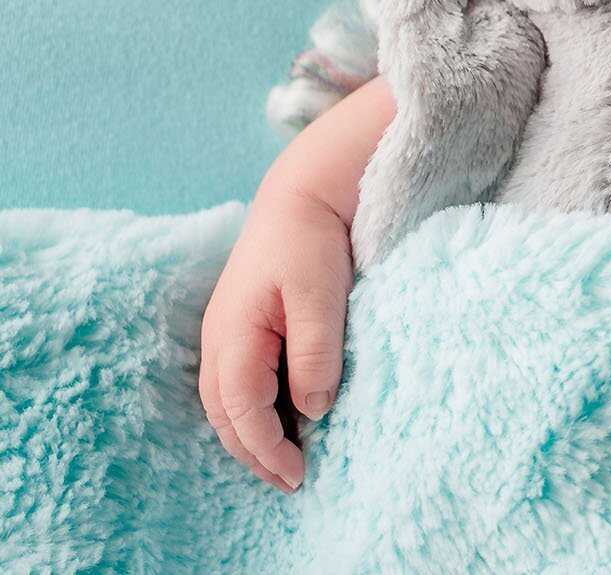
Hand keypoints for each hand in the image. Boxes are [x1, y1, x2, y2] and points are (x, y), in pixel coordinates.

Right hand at [197, 182, 351, 491]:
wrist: (300, 197)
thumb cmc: (311, 242)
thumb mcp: (321, 297)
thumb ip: (315, 354)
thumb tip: (314, 409)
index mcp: (234, 336)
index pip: (242, 412)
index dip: (268, 449)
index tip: (298, 475)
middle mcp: (219, 342)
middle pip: (225, 416)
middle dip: (254, 454)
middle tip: (291, 482)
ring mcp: (224, 335)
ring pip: (225, 404)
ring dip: (249, 436)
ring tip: (283, 463)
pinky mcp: (239, 328)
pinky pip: (235, 384)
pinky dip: (250, 412)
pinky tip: (277, 421)